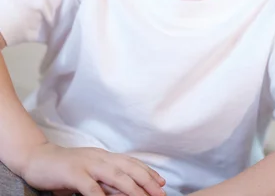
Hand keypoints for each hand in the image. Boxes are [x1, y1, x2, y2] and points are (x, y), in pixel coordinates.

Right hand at [20, 142, 165, 195]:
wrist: (38, 159)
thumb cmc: (66, 170)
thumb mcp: (90, 174)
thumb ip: (106, 181)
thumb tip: (126, 191)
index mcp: (104, 156)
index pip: (131, 163)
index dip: (148, 172)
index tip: (162, 183)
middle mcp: (99, 157)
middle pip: (128, 167)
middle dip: (146, 180)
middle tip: (160, 192)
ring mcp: (87, 164)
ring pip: (115, 175)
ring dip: (132, 188)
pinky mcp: (73, 173)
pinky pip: (90, 186)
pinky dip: (101, 195)